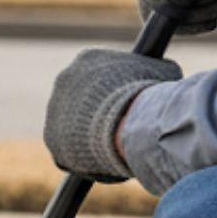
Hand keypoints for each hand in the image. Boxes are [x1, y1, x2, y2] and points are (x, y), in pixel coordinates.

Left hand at [44, 48, 181, 182]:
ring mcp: (55, 109)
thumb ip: (153, 72)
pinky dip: (86, 155)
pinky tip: (106, 158)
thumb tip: (165, 72)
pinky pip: (69, 148)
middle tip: (123, 127)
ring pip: (75, 125)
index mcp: (87, 59)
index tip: (129, 104)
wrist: (125, 123)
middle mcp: (64, 79)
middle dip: (101, 113)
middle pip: (84, 100)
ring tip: (118, 144)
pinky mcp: (52, 137)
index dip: (117, 91)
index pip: (100, 75)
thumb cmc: (147, 95)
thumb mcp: (161, 73)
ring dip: (93, 134)